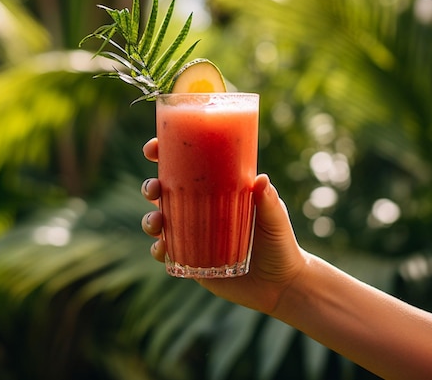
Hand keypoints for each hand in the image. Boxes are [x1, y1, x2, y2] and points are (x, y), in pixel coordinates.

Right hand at [140, 138, 306, 314]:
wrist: (281, 284)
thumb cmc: (280, 242)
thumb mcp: (275, 218)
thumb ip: (268, 201)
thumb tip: (260, 179)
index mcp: (216, 190)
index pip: (187, 167)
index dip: (164, 153)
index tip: (153, 148)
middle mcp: (200, 210)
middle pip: (164, 192)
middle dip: (150, 187)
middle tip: (153, 188)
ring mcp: (193, 235)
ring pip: (160, 222)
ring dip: (150, 219)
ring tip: (157, 222)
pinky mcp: (191, 261)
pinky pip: (167, 253)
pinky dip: (159, 249)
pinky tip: (163, 248)